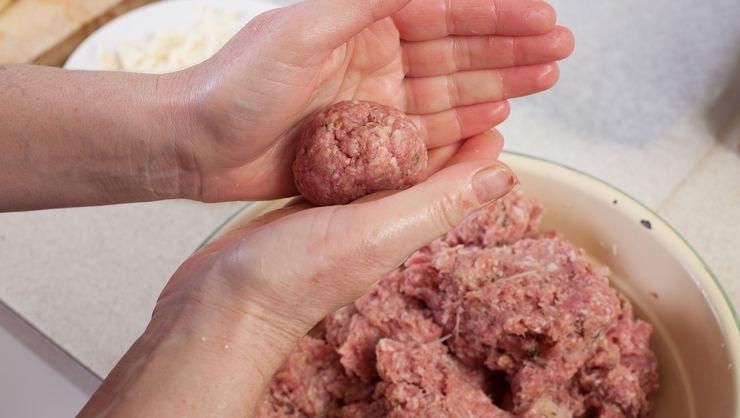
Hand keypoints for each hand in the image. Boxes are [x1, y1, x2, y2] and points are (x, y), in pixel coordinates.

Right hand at [81, 130, 515, 416]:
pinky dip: (355, 148)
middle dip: (444, 139)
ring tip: (410, 103)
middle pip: (423, 173)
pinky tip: (352, 129)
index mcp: (403, 226)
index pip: (454, 185)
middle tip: (459, 101)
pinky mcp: (308, 207)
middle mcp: (377, 221)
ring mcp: (341, 216)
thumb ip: (436, 204)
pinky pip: (343, 171)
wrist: (222, 301)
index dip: (476, 152)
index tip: (494, 115)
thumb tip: (502, 176)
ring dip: (399, 139)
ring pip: (382, 169)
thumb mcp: (377, 233)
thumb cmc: (294, 277)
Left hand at [171, 0, 573, 201]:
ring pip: (448, 88)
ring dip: (497, 83)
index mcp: (362, 21)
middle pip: (456, 47)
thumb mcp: (307, 26)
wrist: (199, 146)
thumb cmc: (239, 84)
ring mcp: (371, 99)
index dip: (497, 14)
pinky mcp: (365, 140)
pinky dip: (461, 124)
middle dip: (509, 47)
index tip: (544, 18)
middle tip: (559, 52)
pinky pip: (424, 131)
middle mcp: (372, 54)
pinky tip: (496, 117)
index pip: (444, 11)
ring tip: (543, 80)